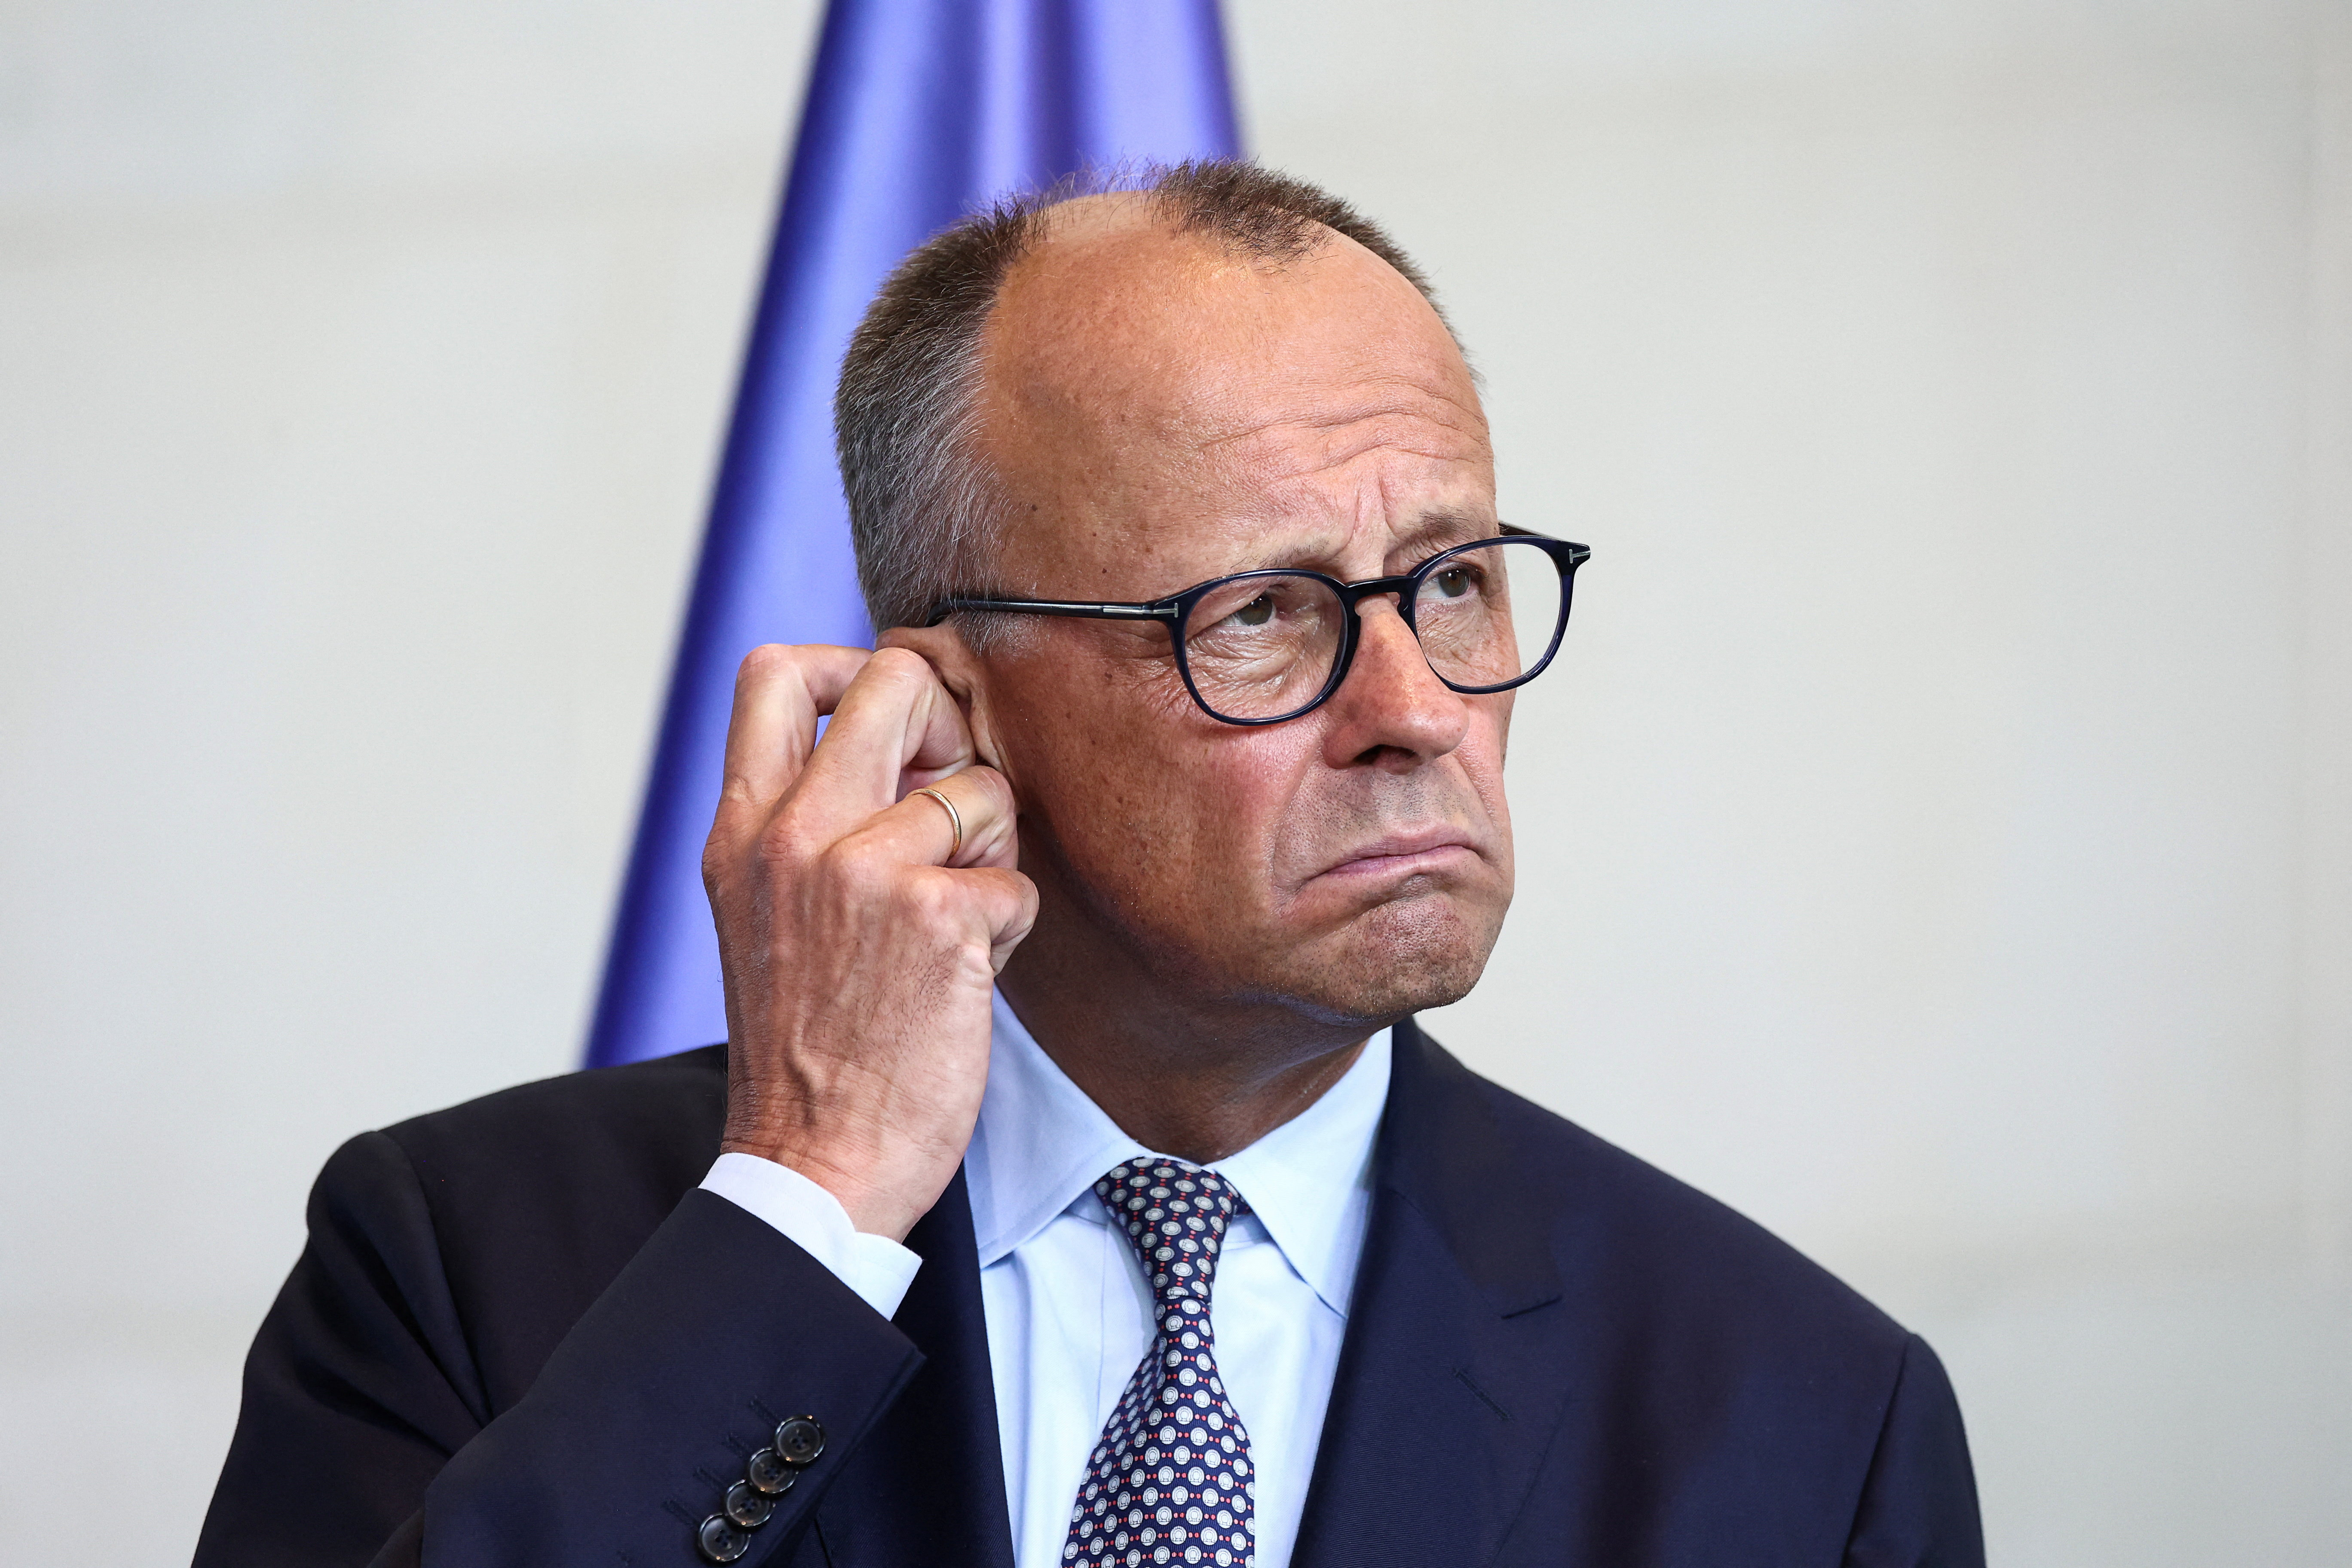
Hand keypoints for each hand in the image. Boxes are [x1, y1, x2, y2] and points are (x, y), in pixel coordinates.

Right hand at [703, 644, 1034, 1240]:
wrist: (814, 1164)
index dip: (851, 667)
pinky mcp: (938, 918)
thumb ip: (810, 822)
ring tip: (955, 924)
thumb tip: (905, 741)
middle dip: (948, 727)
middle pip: (895, 680)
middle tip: (950, 803)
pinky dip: (1010, 928)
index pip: (773, 673)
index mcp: (741, 831)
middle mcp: (793, 835)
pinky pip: (1016, 879)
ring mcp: (864, 870)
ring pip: (980, 788)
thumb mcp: (766, 913)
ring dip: (991, 852)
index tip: (892, 722)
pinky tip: (968, 979)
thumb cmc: (809, 1048)